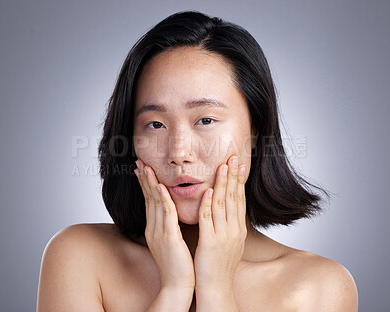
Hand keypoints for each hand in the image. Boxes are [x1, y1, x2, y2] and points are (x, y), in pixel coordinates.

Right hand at [134, 159, 194, 292]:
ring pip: (154, 203)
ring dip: (150, 184)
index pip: (149, 201)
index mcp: (154, 229)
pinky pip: (166, 215)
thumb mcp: (170, 241)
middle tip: (139, 162)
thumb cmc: (177, 264)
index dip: (146, 184)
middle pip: (148, 199)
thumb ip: (168, 226)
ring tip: (147, 167)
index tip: (143, 169)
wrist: (177, 285)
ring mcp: (159, 233)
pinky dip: (163, 199)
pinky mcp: (168, 238)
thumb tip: (169, 213)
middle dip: (143, 179)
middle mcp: (153, 228)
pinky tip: (161, 187)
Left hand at [194, 155, 247, 290]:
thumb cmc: (220, 265)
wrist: (216, 287)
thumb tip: (228, 210)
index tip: (239, 164)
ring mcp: (223, 236)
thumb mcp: (230, 242)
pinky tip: (208, 191)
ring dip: (223, 184)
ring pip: (223, 204)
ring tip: (222, 166)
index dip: (238, 181)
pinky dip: (209, 204)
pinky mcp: (210, 242)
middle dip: (234, 176)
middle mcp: (233, 230)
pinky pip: (209, 220)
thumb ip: (229, 224)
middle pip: (234, 198)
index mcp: (237, 229)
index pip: (239, 200)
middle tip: (233, 157)